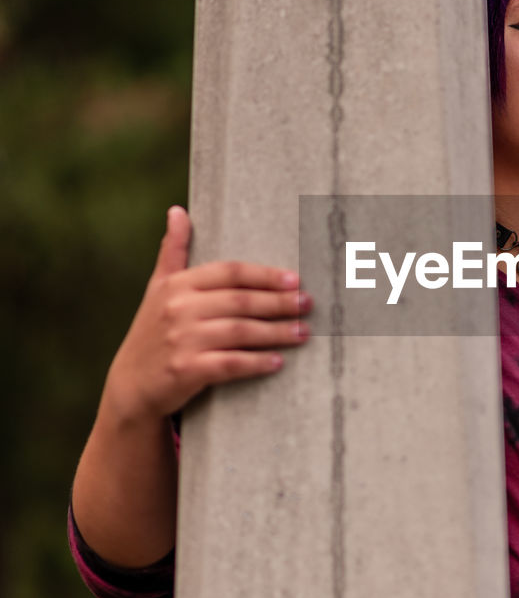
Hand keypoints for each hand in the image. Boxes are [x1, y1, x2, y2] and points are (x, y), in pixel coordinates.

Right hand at [103, 206, 310, 423]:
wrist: (132, 386)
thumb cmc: (152, 333)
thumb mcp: (157, 288)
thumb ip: (173, 251)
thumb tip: (177, 211)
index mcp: (177, 285)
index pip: (229, 273)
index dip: (265, 275)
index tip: (294, 279)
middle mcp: (178, 309)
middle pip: (240, 301)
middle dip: (279, 303)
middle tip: (308, 304)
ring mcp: (182, 340)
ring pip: (241, 331)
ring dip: (276, 332)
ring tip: (303, 332)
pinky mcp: (186, 371)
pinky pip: (230, 364)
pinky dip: (257, 363)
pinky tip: (278, 362)